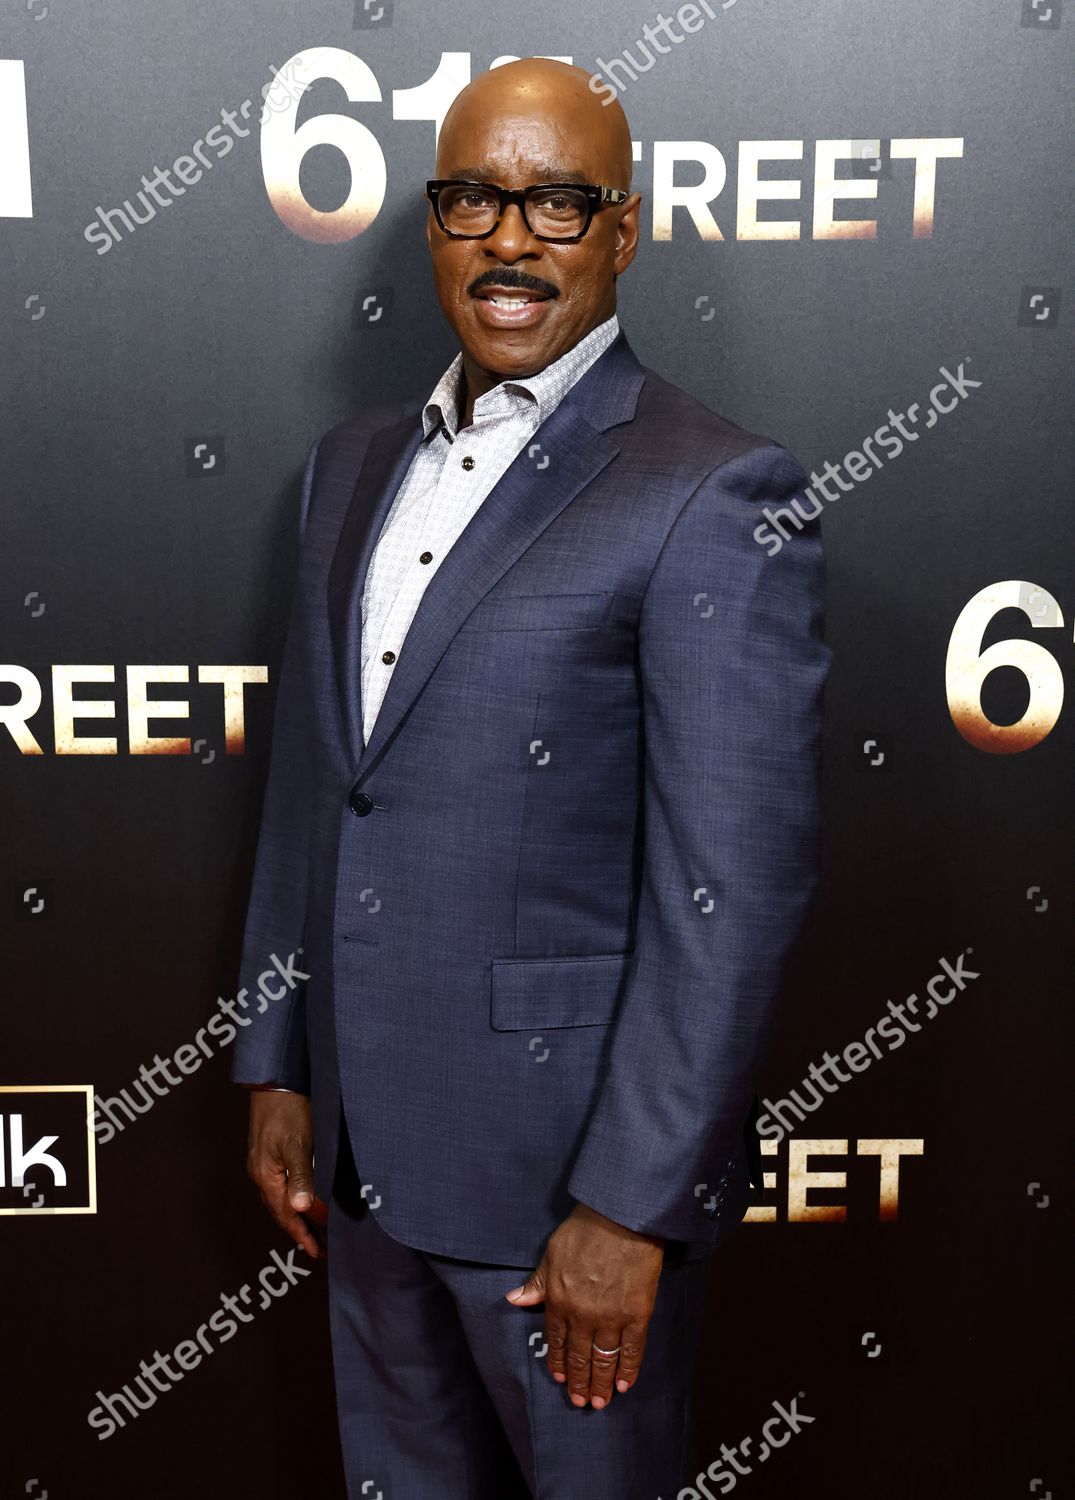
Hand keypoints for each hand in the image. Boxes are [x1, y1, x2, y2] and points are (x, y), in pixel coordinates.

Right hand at [245, 1090, 326, 1257]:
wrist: (273, 1083)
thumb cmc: (287, 1110)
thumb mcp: (298, 1143)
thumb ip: (301, 1176)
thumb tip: (300, 1209)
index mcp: (267, 1176)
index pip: (286, 1216)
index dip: (302, 1235)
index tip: (317, 1253)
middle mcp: (261, 1174)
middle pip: (280, 1212)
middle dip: (300, 1231)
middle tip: (320, 1247)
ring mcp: (262, 1164)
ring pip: (280, 1200)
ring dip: (296, 1216)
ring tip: (314, 1229)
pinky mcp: (267, 1154)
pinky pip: (279, 1186)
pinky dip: (292, 1198)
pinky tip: (302, 1198)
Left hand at [505, 1203, 663, 1408]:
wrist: (621, 1218)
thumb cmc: (585, 1229)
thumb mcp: (552, 1253)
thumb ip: (537, 1282)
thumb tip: (514, 1299)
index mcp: (559, 1301)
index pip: (556, 1341)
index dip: (558, 1362)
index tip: (560, 1379)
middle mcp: (582, 1316)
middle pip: (579, 1357)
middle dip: (579, 1382)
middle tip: (580, 1401)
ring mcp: (611, 1318)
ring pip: (603, 1360)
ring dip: (601, 1384)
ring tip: (600, 1402)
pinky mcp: (637, 1315)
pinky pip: (632, 1350)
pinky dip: (628, 1370)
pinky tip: (624, 1384)